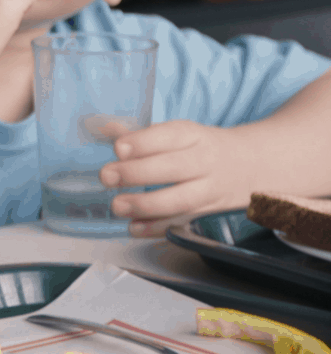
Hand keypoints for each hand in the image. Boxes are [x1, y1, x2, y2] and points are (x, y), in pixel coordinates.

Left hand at [99, 120, 254, 236]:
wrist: (255, 165)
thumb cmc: (201, 147)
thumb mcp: (178, 133)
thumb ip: (139, 134)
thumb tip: (99, 126)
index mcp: (193, 135)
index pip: (169, 136)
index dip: (143, 142)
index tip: (118, 148)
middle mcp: (204, 161)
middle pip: (172, 168)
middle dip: (137, 173)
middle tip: (106, 176)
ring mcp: (209, 188)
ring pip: (180, 199)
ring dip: (146, 204)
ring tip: (117, 205)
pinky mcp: (208, 212)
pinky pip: (184, 221)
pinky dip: (158, 227)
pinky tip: (135, 228)